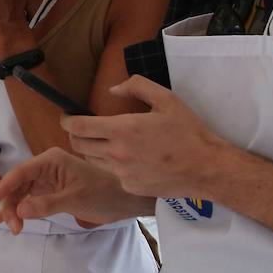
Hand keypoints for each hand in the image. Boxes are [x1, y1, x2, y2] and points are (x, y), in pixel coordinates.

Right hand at [0, 147, 130, 232]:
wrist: (124, 201)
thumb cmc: (103, 194)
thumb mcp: (74, 200)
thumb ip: (46, 205)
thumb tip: (19, 211)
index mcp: (50, 160)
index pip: (20, 173)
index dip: (2, 188)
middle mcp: (46, 166)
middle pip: (18, 185)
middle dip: (11, 205)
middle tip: (12, 228)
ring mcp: (48, 179)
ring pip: (22, 194)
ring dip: (16, 210)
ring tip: (14, 230)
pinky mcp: (51, 191)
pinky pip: (31, 200)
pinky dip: (23, 211)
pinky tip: (14, 222)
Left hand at [62, 75, 230, 199]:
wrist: (206, 168)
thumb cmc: (188, 131)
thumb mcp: (166, 98)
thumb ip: (136, 86)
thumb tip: (112, 90)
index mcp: (122, 130)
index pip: (78, 127)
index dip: (66, 120)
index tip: (67, 116)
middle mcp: (117, 154)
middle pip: (79, 145)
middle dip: (75, 134)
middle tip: (84, 127)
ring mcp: (122, 173)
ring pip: (92, 160)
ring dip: (93, 149)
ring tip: (107, 140)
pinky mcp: (129, 187)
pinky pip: (111, 173)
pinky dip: (113, 164)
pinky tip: (131, 157)